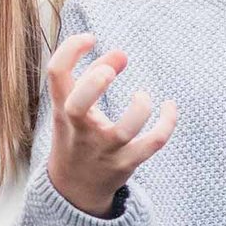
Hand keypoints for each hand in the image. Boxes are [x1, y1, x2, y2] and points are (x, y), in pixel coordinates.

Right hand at [43, 32, 177, 216]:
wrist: (75, 187)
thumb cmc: (78, 133)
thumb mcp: (75, 105)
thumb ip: (95, 74)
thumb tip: (122, 54)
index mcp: (63, 108)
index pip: (56, 74)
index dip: (70, 49)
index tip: (90, 38)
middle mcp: (79, 129)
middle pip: (78, 106)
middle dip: (94, 84)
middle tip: (108, 73)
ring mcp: (103, 149)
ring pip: (123, 131)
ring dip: (139, 109)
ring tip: (142, 96)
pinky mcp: (125, 163)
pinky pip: (151, 144)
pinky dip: (166, 123)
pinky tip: (169, 107)